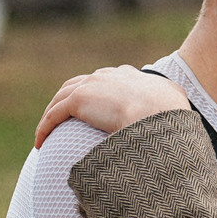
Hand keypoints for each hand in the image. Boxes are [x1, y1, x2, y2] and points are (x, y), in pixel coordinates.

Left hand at [34, 66, 192, 147]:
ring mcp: (91, 85)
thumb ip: (171, 103)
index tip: (93, 110)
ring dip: (53, 113)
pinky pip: (55, 114)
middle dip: (69, 99)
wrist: (157, 113)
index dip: (96, 94)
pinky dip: (45, 126)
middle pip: (79, 84)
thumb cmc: (170, 114)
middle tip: (63, 119)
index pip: (106, 80)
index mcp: (128, 76)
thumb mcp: (175, 103)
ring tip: (47, 133)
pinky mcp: (78, 100)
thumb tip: (177, 114)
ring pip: (62, 97)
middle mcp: (108, 75)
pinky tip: (40, 142)